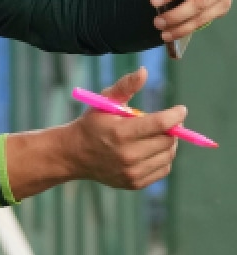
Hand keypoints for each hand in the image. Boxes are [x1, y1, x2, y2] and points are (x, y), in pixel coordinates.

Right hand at [61, 67, 181, 190]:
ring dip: (168, 143)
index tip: (180, 110)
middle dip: (171, 129)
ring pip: (168, 155)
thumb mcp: (103, 102)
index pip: (160, 124)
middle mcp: (127, 155)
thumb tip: (144, 71)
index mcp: (119, 133)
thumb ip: (125, 86)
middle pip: (168, 140)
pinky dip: (162, 158)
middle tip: (164, 123)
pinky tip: (150, 150)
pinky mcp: (134, 183)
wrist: (73, 155)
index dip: (175, 115)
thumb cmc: (91, 124)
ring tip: (156, 136)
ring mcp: (131, 171)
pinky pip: (163, 169)